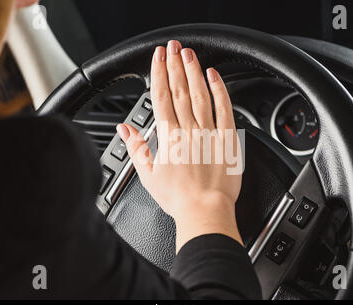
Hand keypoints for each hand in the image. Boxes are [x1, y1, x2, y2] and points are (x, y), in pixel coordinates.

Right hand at [117, 40, 242, 250]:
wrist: (204, 210)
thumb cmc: (178, 197)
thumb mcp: (148, 174)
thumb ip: (136, 147)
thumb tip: (125, 129)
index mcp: (168, 137)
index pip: (161, 97)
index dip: (159, 74)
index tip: (158, 57)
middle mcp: (188, 130)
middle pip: (179, 90)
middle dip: (174, 65)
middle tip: (172, 47)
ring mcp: (209, 132)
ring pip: (199, 94)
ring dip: (193, 71)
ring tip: (189, 53)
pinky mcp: (227, 138)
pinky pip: (224, 109)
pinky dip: (219, 90)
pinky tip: (214, 76)